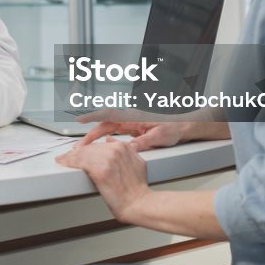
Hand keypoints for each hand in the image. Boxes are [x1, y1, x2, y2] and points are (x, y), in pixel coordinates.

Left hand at [56, 137, 150, 222]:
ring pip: (82, 153)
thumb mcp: (136, 162)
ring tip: (63, 160)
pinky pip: (79, 161)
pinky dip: (68, 162)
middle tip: (67, 158)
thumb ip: (125, 151)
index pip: (98, 144)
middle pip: (89, 148)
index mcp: (123, 147)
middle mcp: (115, 150)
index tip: (78, 152)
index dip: (86, 149)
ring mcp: (107, 159)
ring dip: (70, 157)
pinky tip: (63, 162)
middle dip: (77, 153)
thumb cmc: (137, 189)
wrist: (139, 203)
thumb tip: (110, 141)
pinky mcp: (100, 170)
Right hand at [77, 121, 191, 151]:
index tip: (80, 120)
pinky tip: (103, 146)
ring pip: (108, 129)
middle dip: (90, 134)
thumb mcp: (159, 137)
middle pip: (104, 124)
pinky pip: (115, 132)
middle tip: (79, 147)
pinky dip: (106, 139)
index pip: (109, 115)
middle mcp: (129, 118)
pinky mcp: (132, 129)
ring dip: (96, 137)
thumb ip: (143, 142)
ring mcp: (130, 123)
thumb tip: (128, 148)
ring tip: (86, 149)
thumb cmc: (174, 127)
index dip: (92, 117)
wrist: (184, 125)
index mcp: (134, 117)